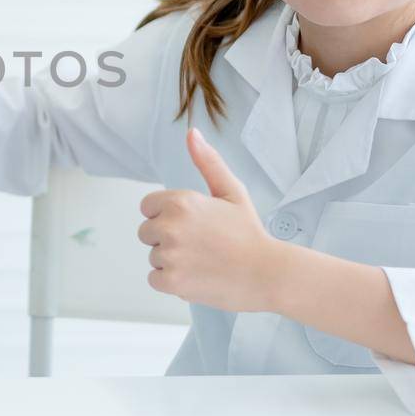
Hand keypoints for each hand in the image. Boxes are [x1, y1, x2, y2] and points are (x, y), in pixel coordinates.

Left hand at [137, 128, 285, 311]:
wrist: (267, 273)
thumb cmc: (249, 232)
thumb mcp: (231, 191)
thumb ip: (208, 162)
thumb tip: (192, 133)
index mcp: (179, 201)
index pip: (147, 207)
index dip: (167, 216)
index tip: (191, 224)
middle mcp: (169, 226)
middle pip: (146, 233)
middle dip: (167, 239)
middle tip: (200, 244)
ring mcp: (169, 255)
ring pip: (153, 257)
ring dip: (172, 261)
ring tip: (203, 261)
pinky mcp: (171, 281)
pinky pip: (155, 279)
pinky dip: (172, 282)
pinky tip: (197, 276)